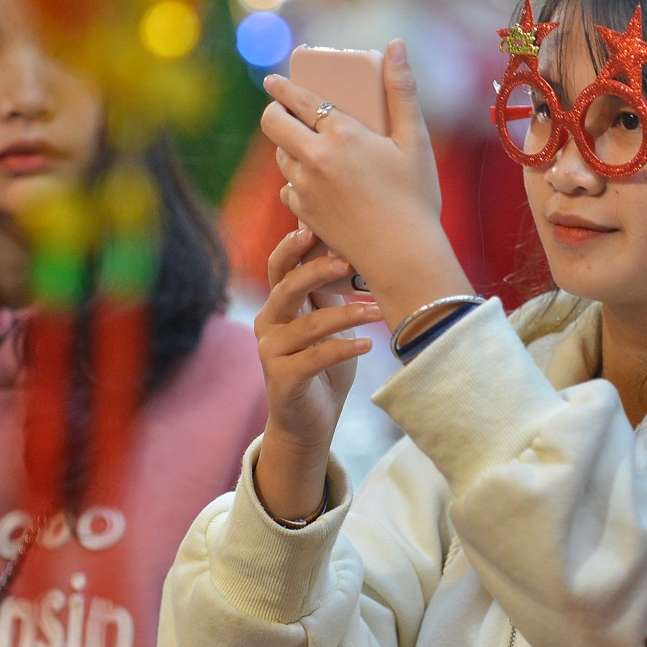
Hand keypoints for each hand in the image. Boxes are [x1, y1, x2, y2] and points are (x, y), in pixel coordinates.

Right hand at [252, 227, 378, 522]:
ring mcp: (272, 352)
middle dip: (316, 271)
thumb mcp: (327, 318)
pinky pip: (315, 358)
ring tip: (377, 311)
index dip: (294, 245)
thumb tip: (347, 242)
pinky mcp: (283, 378)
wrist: (310, 418)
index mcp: (278, 303)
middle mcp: (268, 322)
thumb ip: (329, 288)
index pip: (280, 266)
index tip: (315, 227)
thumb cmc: (323, 361)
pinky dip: (344, 349)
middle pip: (287, 287)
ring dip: (347, 315)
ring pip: (308, 325)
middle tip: (347, 262)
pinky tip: (368, 345)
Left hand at [260, 40, 472, 328]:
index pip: (299, 99)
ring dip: (287, 146)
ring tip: (302, 144)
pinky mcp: (303, 213)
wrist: (403, 256)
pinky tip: (313, 181)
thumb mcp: (415, 139)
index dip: (282, 87)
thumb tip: (395, 43)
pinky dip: (297, 180)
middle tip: (280, 110)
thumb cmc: (416, 196)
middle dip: (273, 112)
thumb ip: (402, 90)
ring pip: (281, 156)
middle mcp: (315, 157)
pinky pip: (288, 188)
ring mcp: (305, 187)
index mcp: (342, 133)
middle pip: (273, 124)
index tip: (272, 81)